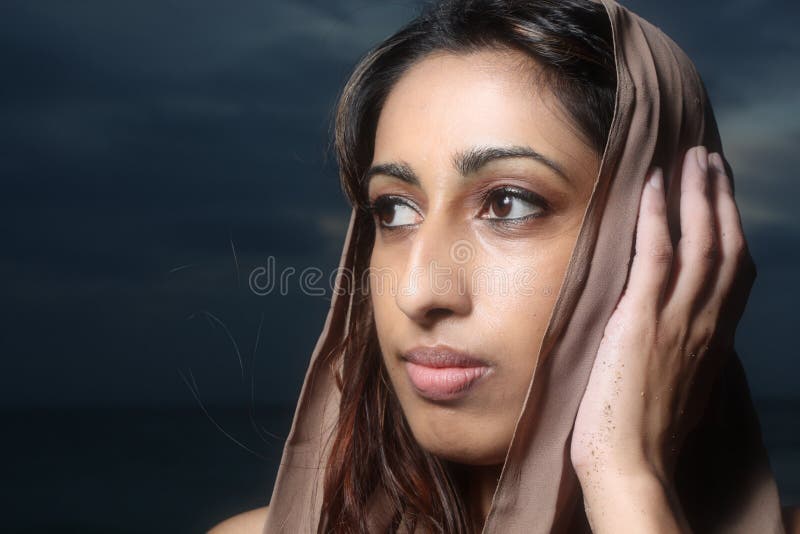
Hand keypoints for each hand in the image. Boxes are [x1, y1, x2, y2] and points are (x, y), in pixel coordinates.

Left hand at [570, 146, 756, 529]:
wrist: (631, 465)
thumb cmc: (644, 434)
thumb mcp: (677, 389)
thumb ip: (682, 356)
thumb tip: (674, 339)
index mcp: (712, 340)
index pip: (733, 273)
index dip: (730, 230)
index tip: (721, 200)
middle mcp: (705, 324)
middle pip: (726, 246)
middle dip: (720, 200)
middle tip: (710, 162)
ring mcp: (678, 320)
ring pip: (701, 242)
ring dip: (697, 194)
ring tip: (691, 158)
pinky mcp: (643, 319)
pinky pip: (657, 254)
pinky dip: (657, 215)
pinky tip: (651, 185)